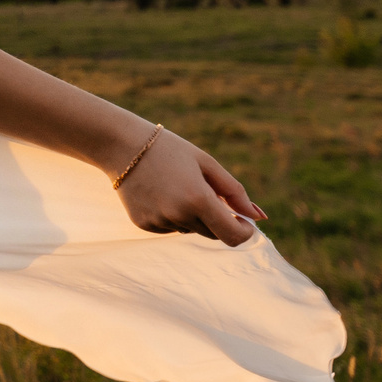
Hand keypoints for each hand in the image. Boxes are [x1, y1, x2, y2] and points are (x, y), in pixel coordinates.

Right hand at [113, 128, 264, 245]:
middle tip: (204, 192)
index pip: (233, 236)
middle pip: (212, 233)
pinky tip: (159, 193)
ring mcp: (159, 221)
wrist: (121, 145)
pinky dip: (172, 216)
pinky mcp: (144, 224)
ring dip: (193, 216)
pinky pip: (169, 227)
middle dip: (217, 219)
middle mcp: (178, 215)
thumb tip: (259, 217)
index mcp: (198, 199)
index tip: (243, 221)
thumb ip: (235, 192)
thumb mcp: (206, 164)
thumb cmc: (170, 150)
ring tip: (176, 187)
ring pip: (190, 230)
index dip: (243, 231)